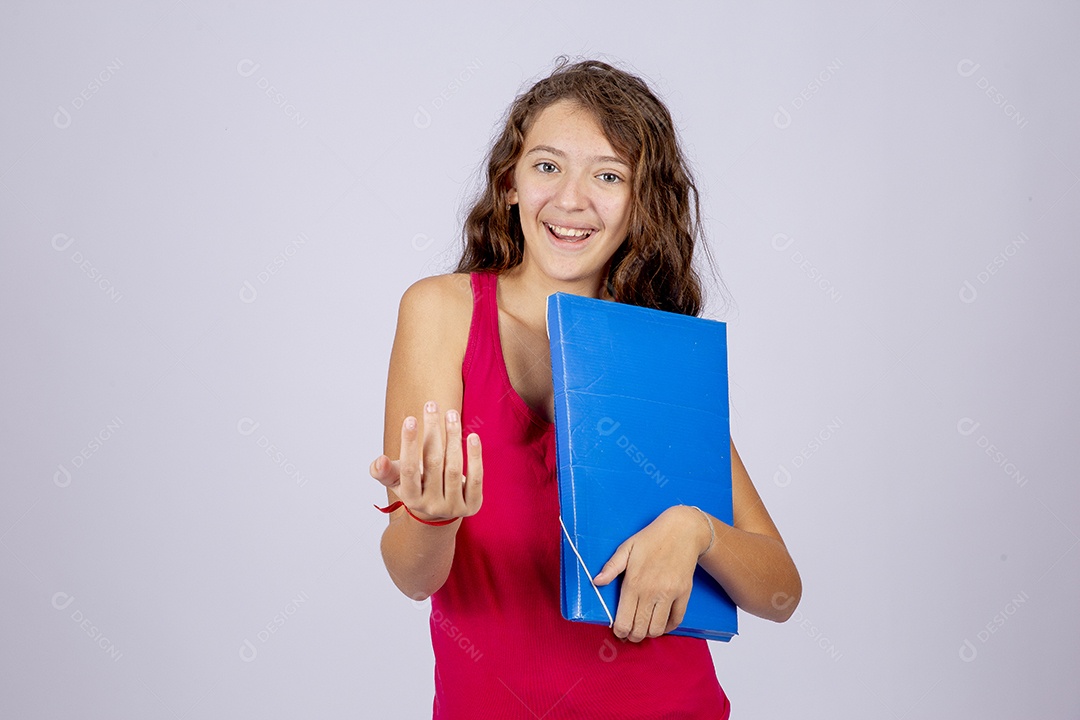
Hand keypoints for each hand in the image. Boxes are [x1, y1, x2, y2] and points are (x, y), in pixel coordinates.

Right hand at [369, 400, 482, 522]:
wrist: (440, 513)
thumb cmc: (417, 486)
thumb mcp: (397, 480)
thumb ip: (384, 471)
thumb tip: (378, 461)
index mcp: (410, 498)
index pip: (408, 469)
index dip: (409, 444)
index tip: (411, 419)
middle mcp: (431, 505)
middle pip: (433, 463)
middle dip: (433, 431)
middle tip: (431, 405)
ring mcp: (453, 507)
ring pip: (454, 468)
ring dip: (453, 437)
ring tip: (451, 414)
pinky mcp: (472, 505)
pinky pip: (475, 478)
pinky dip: (474, 456)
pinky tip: (473, 436)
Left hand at [592, 505, 710, 641]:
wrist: (682, 531)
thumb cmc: (651, 539)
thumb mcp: (626, 548)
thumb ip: (611, 567)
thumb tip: (596, 582)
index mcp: (633, 582)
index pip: (624, 620)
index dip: (619, 631)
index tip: (618, 631)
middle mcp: (651, 591)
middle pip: (640, 629)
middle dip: (632, 636)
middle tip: (630, 633)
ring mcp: (669, 594)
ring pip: (657, 629)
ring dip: (649, 634)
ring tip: (644, 629)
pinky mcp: (684, 594)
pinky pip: (676, 620)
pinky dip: (667, 627)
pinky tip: (660, 623)